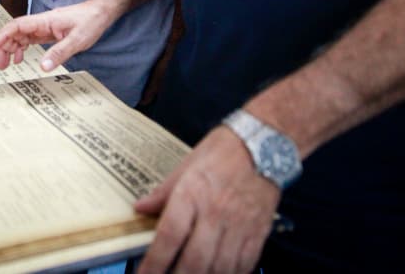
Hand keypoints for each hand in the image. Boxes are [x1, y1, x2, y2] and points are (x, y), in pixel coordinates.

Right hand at [0, 0, 112, 70]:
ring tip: (5, 64)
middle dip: (4, 46)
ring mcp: (45, 27)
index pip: (18, 25)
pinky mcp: (49, 32)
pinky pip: (30, 39)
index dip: (3, 35)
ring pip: (21, 36)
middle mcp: (42, 23)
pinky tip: (20, 57)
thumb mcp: (77, 40)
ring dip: (11, 48)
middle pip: (16, 32)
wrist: (102, 12)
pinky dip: (22, 48)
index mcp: (45, 21)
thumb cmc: (91, 21)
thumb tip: (43, 66)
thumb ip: (60, 53)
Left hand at [135, 126, 279, 273]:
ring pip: (219, 268)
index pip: (168, 236)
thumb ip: (162, 192)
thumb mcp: (186, 165)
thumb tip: (139, 208)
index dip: (154, 263)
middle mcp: (215, 214)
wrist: (265, 144)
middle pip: (194, 261)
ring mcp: (239, 226)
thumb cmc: (222, 152)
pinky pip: (244, 264)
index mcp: (192, 194)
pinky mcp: (258, 233)